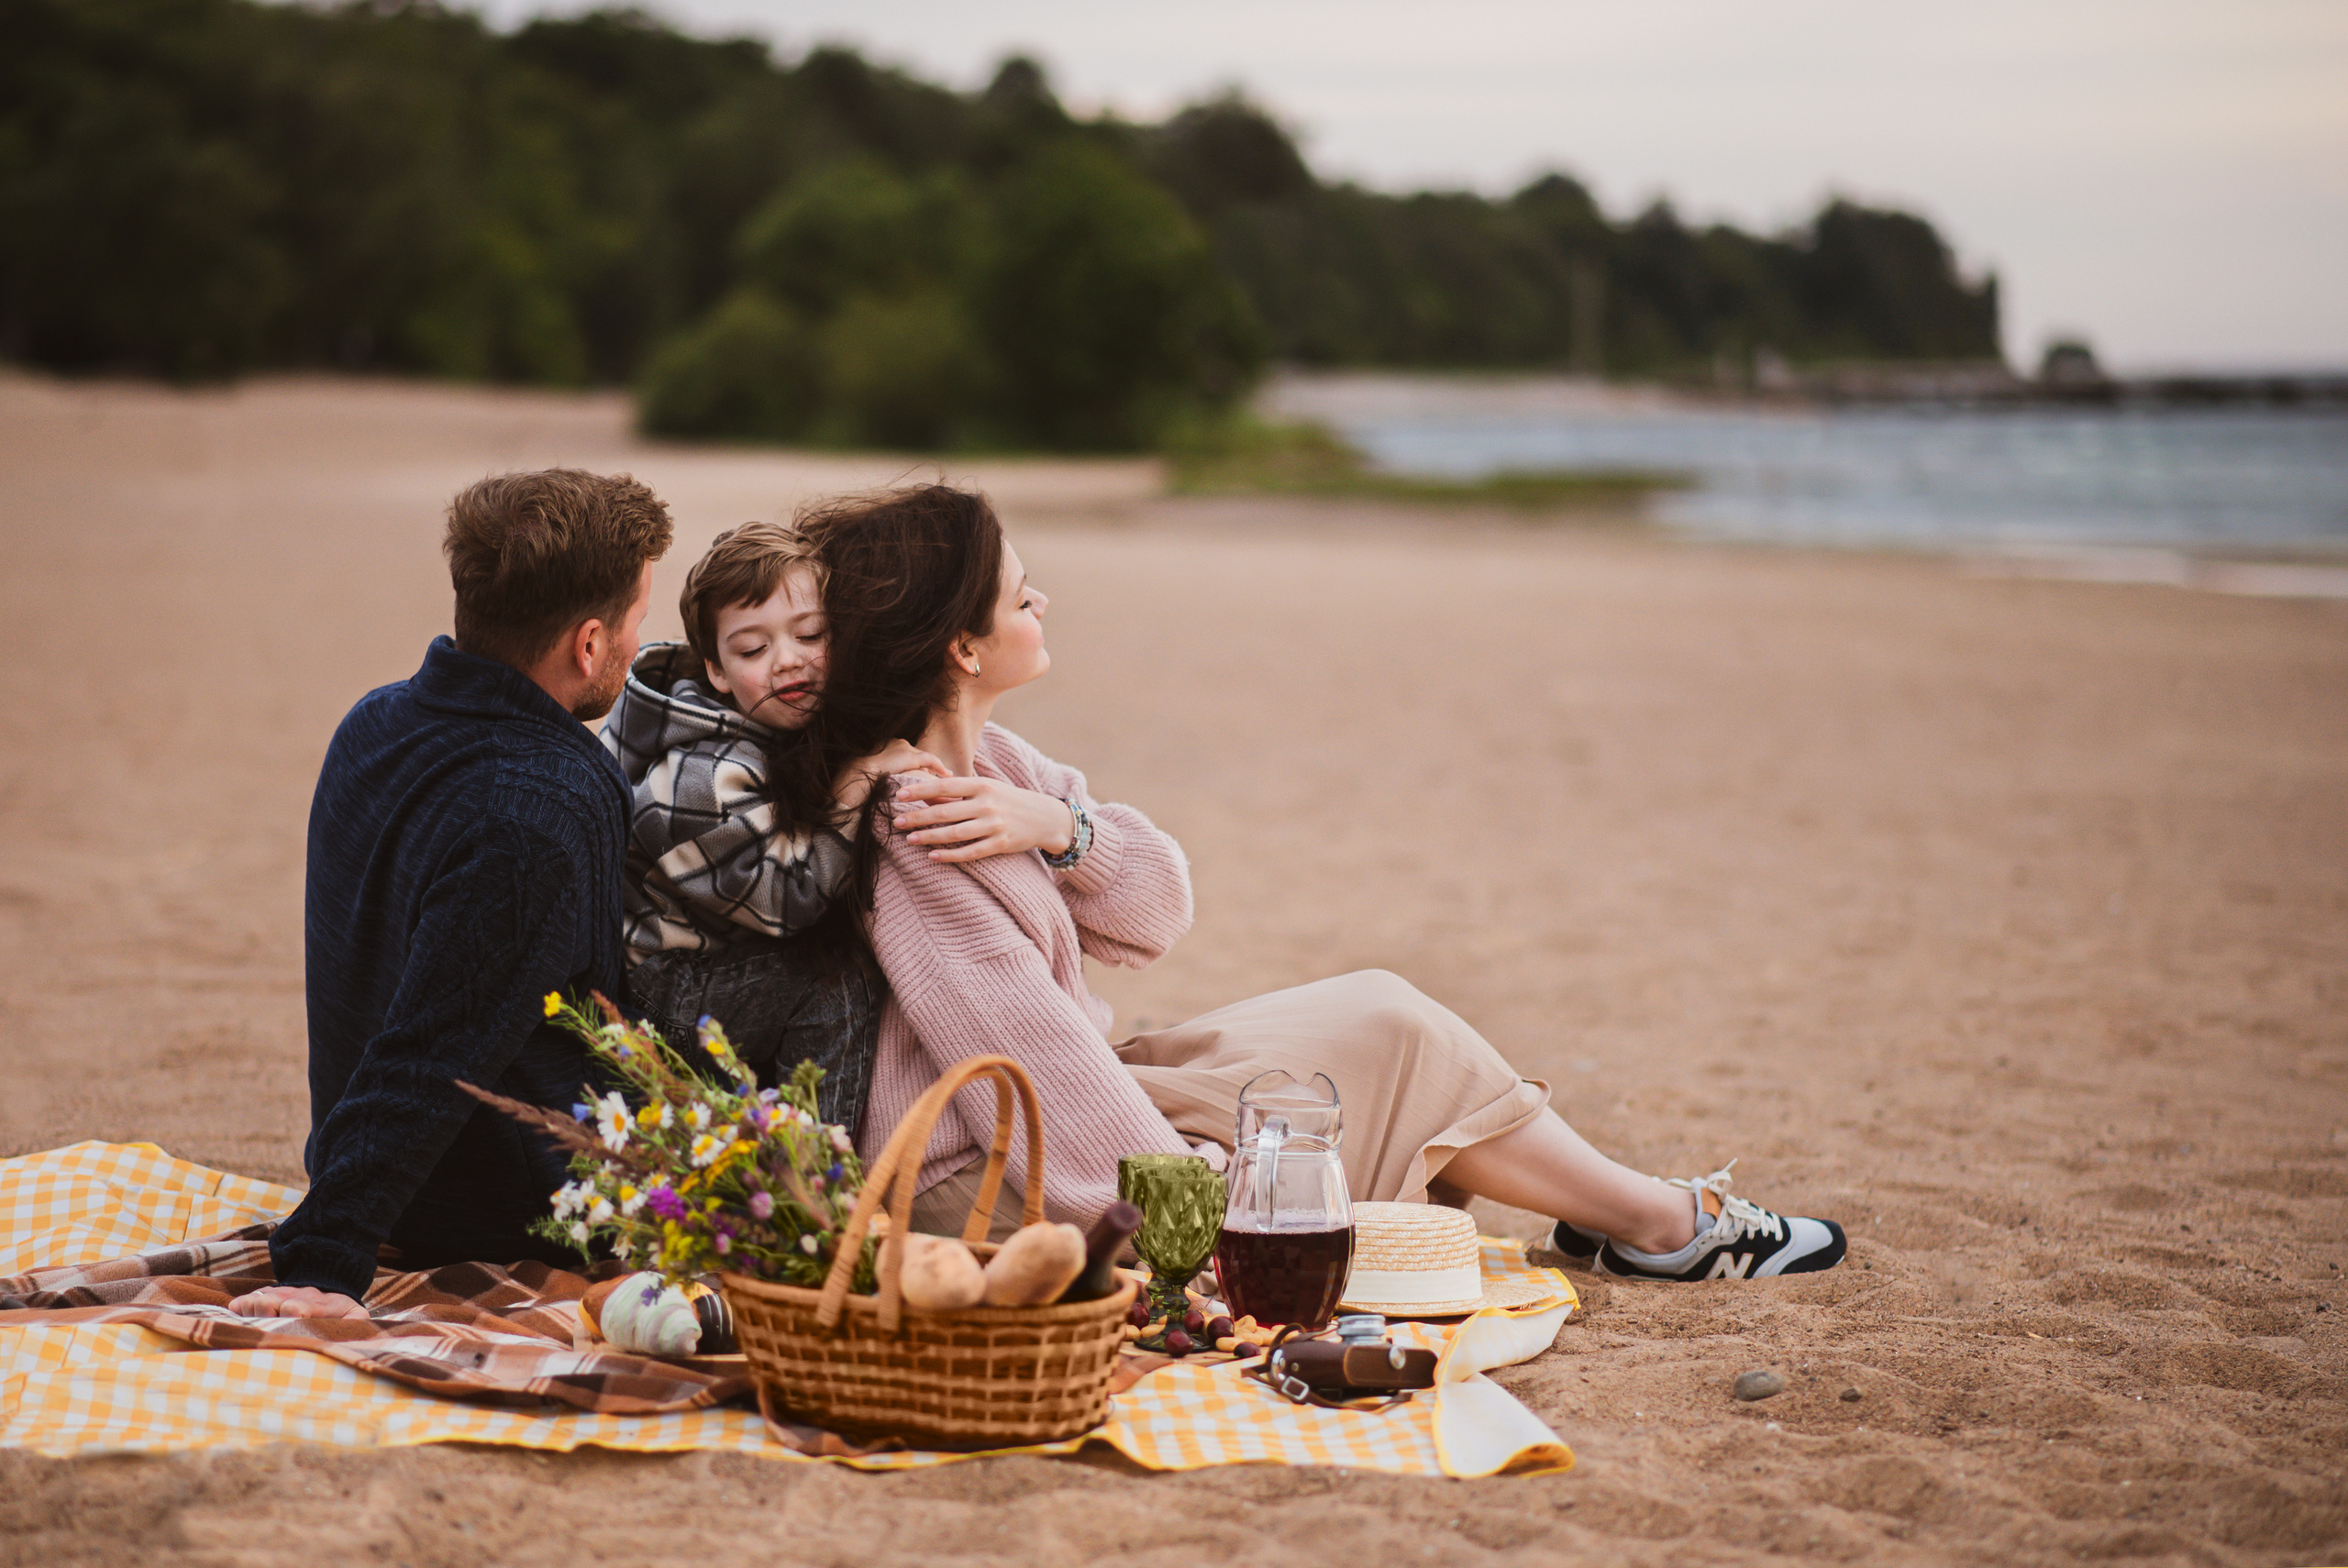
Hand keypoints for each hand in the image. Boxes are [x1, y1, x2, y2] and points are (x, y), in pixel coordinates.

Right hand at [226, 1284, 369, 1319]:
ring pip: (254, 1300)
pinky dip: (239, 1310)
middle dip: (266, 1318)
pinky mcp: (263, 1298)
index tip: (292, 1330)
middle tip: (271, 1331)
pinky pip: (243, 1302)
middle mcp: (293, 1297)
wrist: (329, 1292)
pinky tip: (244, 1321)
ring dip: (251, 1315)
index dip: (290, 1318)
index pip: (295, 1307)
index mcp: (315, 1304)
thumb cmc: (341, 1314)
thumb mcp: (355, 1318)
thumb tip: (356, 1338)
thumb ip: (358, 1325)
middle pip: (267, 1302)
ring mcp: (276, 1296)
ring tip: (258, 1328)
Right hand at [834, 739, 946, 814]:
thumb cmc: (856, 778)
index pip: (900, 753)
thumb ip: (876, 773)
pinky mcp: (910, 756)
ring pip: (922, 757)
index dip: (909, 762)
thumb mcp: (866, 773)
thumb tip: (881, 784)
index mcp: (882, 745)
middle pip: (913, 754)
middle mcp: (894, 742)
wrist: (857, 775)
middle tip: (933, 774)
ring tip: (943, 775)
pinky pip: (930, 760)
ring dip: (932, 768)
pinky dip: (939, 767)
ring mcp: (903, 747)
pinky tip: (946, 775)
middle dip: (923, 765)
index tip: (917, 770)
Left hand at [891, 775, 1075, 862]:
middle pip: (946, 812)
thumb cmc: (1009, 800)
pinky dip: (950, 855)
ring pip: (955, 833)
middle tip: (897, 822)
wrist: (1045, 817)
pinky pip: (971, 852)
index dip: (921, 790)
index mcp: (982, 785)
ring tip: (910, 839)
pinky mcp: (1000, 844)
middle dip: (919, 817)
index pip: (945, 786)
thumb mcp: (987, 790)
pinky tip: (933, 856)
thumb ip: (959, 794)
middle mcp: (987, 804)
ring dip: (930, 837)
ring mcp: (994, 825)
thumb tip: (926, 796)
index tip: (900, 795)